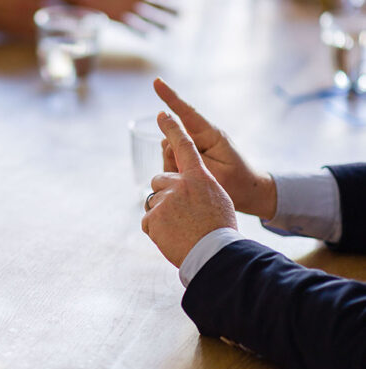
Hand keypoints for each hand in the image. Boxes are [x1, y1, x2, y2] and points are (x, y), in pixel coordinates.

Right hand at [0, 0, 93, 35]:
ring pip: (54, 29)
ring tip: (79, 29)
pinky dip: (49, 38)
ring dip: (66, 29)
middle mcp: (32, 6)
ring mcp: (25, 21)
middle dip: (79, 15)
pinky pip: (39, 38)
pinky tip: (57, 38)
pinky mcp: (17, 33)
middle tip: (91, 16)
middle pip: (64, 14)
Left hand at [68, 0, 175, 28]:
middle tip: (172, 8)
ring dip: (159, 21)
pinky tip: (149, 35)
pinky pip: (134, 27)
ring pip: (151, 18)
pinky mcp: (118, 17)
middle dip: (170, 7)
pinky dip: (143, 31)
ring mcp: (129, 8)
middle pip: (162, 5)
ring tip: (161, 22)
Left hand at [142, 112, 236, 267]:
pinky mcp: (152, 218)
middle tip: (182, 214)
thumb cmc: (220, 229)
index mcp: (198, 177)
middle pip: (160, 179)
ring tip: (180, 229)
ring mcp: (164, 200)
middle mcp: (179, 183)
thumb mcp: (218, 199)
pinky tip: (172, 238)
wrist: (214, 253)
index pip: (184, 147)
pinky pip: (148, 221)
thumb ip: (200, 186)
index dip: (173, 129)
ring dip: (162, 214)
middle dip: (166, 193)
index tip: (163, 114)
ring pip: (154, 201)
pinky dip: (157, 230)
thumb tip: (187, 186)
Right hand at [153, 78, 276, 219]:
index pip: (186, 112)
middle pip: (171, 137)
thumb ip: (191, 158)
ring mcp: (194, 148)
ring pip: (168, 151)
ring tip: (195, 181)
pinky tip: (190, 183)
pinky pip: (171, 162)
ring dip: (174, 166)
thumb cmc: (239, 182)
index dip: (170, 96)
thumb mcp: (217, 173)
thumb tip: (167, 145)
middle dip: (172, 153)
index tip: (156, 81)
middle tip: (187, 172)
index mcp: (211, 134)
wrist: (251, 194)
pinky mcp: (190, 159)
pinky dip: (176, 173)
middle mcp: (200, 138)